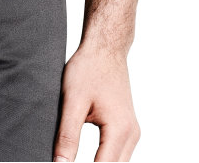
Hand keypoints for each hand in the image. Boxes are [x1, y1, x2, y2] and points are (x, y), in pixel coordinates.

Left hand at [52, 46, 140, 161]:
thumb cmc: (89, 67)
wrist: (105, 47)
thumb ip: (67, 136)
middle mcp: (131, 134)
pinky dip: (104, 160)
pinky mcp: (127, 128)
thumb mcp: (72, 101)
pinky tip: (88, 159)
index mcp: (119, 129)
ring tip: (73, 160)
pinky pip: (118, 155)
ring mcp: (132, 132)